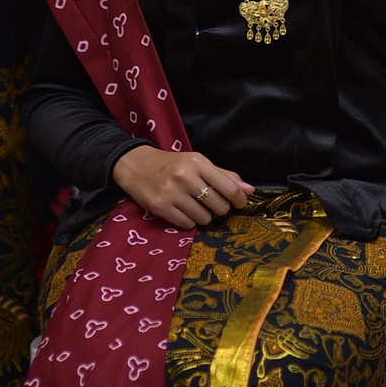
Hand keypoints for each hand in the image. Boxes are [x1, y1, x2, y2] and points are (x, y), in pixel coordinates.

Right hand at [111, 146, 253, 228]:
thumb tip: (249, 190)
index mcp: (198, 162)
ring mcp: (172, 193)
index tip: (239, 203)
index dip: (239, 200)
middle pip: (219, 206)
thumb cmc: (172, 164)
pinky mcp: (161, 207)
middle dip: (219, 208)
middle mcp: (185, 176)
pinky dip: (189, 221)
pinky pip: (187, 224)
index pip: (229, 187)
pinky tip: (183, 210)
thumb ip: (224, 176)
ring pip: (204, 218)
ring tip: (194, 206)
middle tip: (211, 203)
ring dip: (204, 216)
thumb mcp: (197, 163)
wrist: (136, 165)